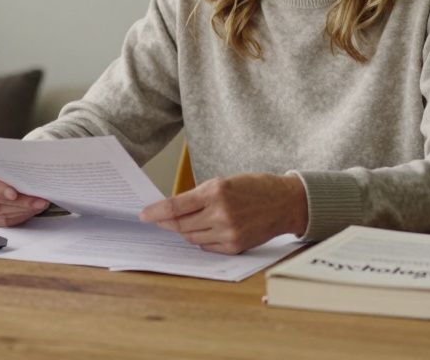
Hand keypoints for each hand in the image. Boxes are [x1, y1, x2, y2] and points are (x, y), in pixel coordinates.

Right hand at [0, 157, 49, 226]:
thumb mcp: (3, 154)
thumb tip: (33, 168)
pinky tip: (29, 212)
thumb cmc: (2, 160)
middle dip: (17, 201)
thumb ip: (11, 160)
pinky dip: (16, 217)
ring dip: (20, 210)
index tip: (14, 194)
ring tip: (38, 205)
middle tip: (37, 201)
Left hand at [138, 173, 307, 254]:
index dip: (156, 212)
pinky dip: (200, 240)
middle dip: (166, 223)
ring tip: (182, 224)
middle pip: (181, 225)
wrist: (285, 203)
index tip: (144, 214)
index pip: (176, 206)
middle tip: (157, 220)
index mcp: (216, 192)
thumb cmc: (255, 188)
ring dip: (183, 231)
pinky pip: (207, 247)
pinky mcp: (235, 246)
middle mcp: (221, 214)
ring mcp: (228, 233)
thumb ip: (200, 196)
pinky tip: (202, 231)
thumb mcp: (224, 182)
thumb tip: (173, 209)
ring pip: (192, 237)